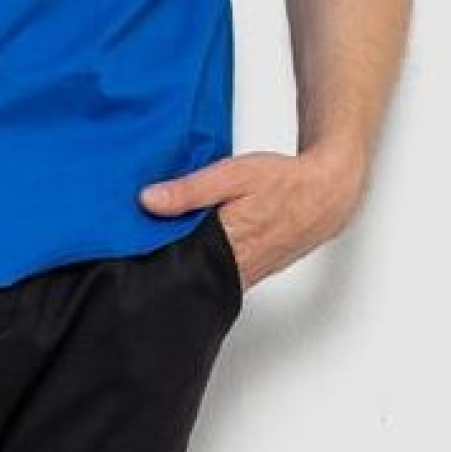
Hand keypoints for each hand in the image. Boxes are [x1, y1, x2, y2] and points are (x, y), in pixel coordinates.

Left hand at [136, 145, 364, 294]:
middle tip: (135, 246)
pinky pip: (216, 273)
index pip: (175, 263)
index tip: (124, 247)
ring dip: (182, 262)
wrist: (326, 195)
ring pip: (200, 276)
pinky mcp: (250, 273)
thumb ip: (189, 190)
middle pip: (184, 273)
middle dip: (160, 261)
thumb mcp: (233, 175)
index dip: (148, 257)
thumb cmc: (283, 183)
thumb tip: (147, 200)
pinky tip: (194, 244)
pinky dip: (202, 261)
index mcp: (226, 246)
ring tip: (160, 243)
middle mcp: (234, 269)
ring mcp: (243, 276)